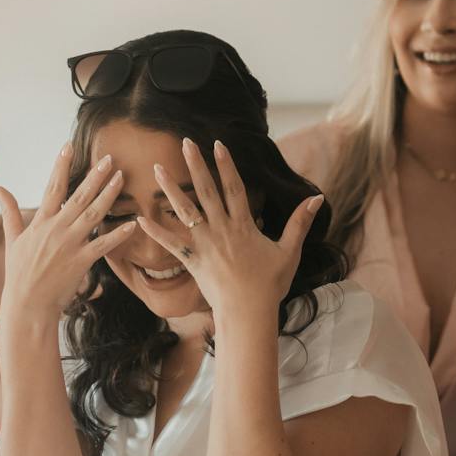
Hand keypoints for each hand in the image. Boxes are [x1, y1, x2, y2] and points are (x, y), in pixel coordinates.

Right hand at [0, 146, 136, 324]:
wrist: (26, 304)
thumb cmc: (19, 273)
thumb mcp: (12, 239)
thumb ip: (10, 211)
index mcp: (40, 222)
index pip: (52, 187)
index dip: (61, 165)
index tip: (69, 145)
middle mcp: (55, 229)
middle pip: (78, 196)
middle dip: (94, 176)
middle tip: (108, 158)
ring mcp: (69, 245)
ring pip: (92, 215)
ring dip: (108, 196)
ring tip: (120, 178)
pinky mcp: (80, 262)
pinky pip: (103, 246)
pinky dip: (117, 235)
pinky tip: (131, 224)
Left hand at [140, 138, 321, 323]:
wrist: (248, 312)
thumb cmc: (270, 284)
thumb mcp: (289, 251)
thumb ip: (299, 223)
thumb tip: (316, 198)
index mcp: (244, 226)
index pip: (234, 188)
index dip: (226, 165)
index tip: (217, 144)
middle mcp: (222, 230)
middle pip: (206, 191)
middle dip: (195, 165)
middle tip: (185, 143)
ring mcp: (205, 245)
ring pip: (185, 212)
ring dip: (170, 189)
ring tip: (156, 170)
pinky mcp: (193, 261)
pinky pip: (171, 245)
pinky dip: (155, 232)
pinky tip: (139, 219)